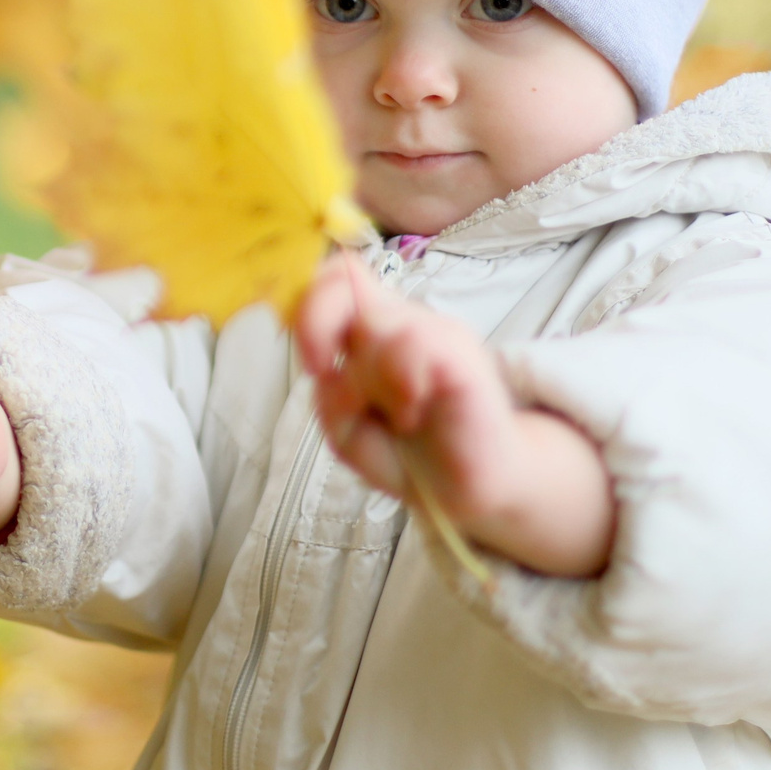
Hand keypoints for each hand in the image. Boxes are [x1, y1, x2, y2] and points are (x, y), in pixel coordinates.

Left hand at [293, 252, 615, 578]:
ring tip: (393, 415)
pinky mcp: (462, 355)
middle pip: (342, 277)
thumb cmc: (408, 454)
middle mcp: (401, 320)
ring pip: (375, 322)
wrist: (465, 493)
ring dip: (366, 377)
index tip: (311, 361)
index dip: (305, 303)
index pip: (333, 277)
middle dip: (315, 328)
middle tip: (325, 375)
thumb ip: (328, 394)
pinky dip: (401, 389)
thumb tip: (332, 370)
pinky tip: (412, 415)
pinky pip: (416, 345)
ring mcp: (435, 332)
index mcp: (369, 330)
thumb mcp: (347, 430)